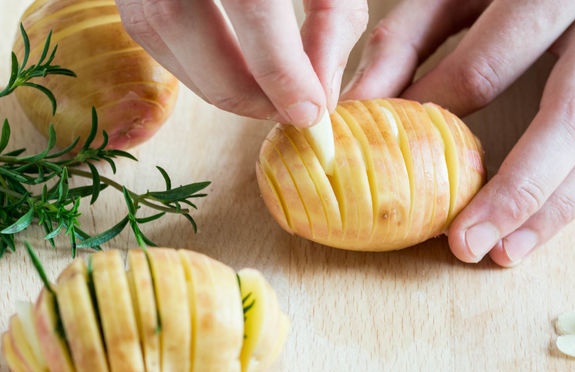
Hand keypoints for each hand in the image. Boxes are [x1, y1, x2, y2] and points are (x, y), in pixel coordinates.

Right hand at [114, 0, 367, 126]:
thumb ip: (334, 20)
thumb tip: (319, 95)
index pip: (252, 4)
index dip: (280, 69)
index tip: (309, 111)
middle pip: (184, 19)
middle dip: (238, 87)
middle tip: (282, 111)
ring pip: (158, 27)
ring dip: (212, 81)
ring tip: (260, 96)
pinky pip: (146, 27)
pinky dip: (190, 62)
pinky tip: (228, 70)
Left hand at [343, 0, 574, 265]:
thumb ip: (404, 43)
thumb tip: (359, 107)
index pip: (488, 66)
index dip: (441, 119)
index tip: (402, 169)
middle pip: (573, 117)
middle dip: (517, 189)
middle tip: (466, 243)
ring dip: (553, 210)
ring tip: (503, 252)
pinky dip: (574, 196)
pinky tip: (537, 226)